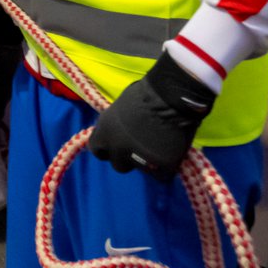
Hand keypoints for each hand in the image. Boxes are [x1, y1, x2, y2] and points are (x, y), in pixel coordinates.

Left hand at [88, 52, 215, 180]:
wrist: (169, 97)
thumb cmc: (145, 93)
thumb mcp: (119, 108)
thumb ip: (116, 125)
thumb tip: (118, 132)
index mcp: (104, 133)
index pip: (97, 149)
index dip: (107, 149)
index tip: (117, 146)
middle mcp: (117, 149)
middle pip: (118, 164)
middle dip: (127, 158)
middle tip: (141, 147)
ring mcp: (139, 160)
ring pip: (141, 170)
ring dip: (147, 162)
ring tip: (159, 146)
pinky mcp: (161, 168)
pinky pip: (162, 175)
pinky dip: (166, 168)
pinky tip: (171, 154)